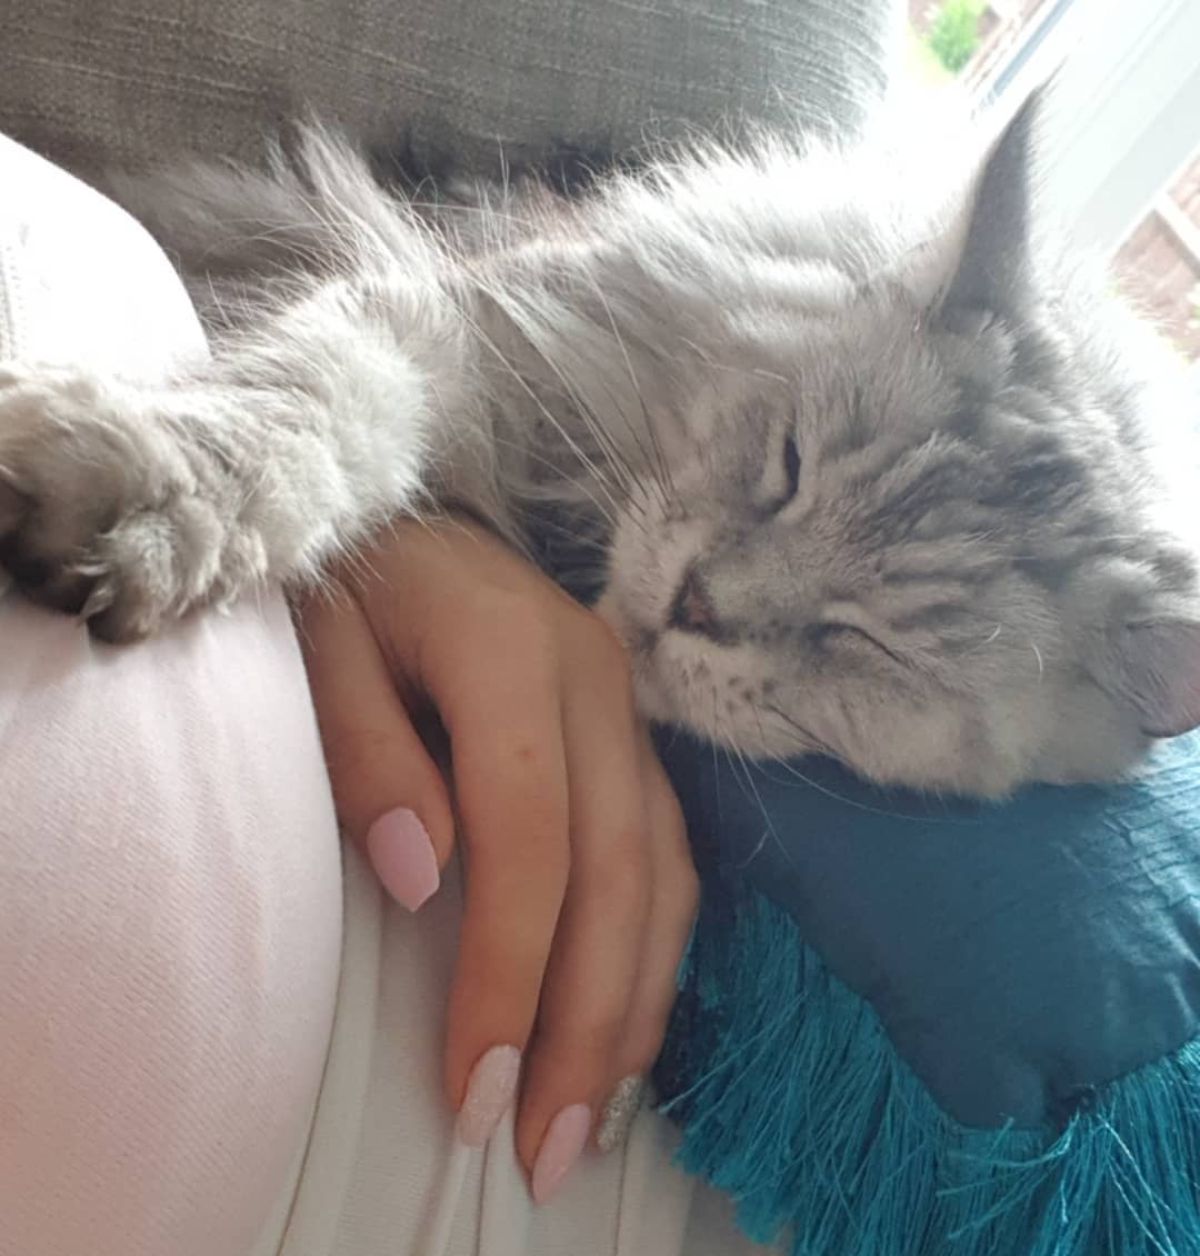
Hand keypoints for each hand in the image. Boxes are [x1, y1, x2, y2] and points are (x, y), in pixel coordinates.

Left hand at [295, 515, 697, 1201]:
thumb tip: (426, 878)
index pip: (527, 832)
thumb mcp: (323, 644)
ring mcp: (629, 709)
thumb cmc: (350, 585)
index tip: (474, 1087)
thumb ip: (366, 749)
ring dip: (635, 1004)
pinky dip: (655, 950)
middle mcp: (597, 680)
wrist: (414, 524)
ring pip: (663, 872)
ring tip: (595, 1120)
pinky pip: (669, 854)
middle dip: (587, 1022)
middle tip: (544, 1151)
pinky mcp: (635, 738)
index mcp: (511, 649)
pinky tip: (629, 1022)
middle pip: (617, 871)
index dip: (508, 967)